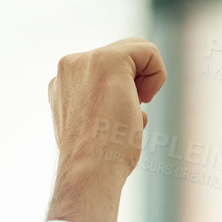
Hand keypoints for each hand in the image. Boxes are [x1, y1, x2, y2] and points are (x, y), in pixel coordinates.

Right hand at [44, 38, 166, 221]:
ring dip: (145, 82)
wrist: (89, 171)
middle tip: (128, 113)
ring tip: (129, 112)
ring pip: (136, 51)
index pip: (109, 68)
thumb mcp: (96, 125)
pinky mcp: (106, 61)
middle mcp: (69, 66)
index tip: (122, 114)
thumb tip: (125, 103)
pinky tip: (142, 101)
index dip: (128, 89)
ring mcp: (84, 61)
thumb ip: (102, 105)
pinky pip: (148, 50)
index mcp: (64, 82)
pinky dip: (157, 74)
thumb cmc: (98, 159)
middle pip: (124, 55)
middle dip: (137, 83)